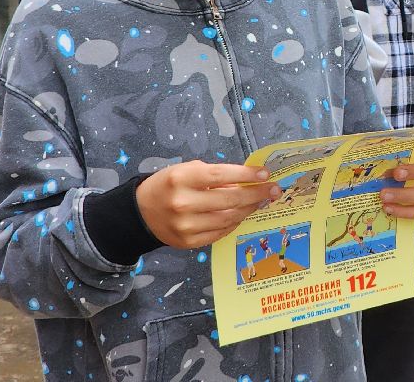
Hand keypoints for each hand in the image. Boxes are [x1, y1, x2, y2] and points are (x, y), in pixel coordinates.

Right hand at [135, 161, 277, 248]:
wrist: (140, 213)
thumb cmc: (169, 185)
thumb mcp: (187, 171)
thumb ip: (215, 175)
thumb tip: (249, 178)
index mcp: (181, 179)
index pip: (221, 176)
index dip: (246, 175)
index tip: (265, 173)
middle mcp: (183, 203)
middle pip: (229, 199)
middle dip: (256, 194)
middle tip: (273, 189)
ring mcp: (186, 226)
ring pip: (228, 218)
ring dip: (249, 209)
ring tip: (261, 201)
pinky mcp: (188, 242)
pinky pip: (220, 232)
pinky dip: (235, 222)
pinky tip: (243, 214)